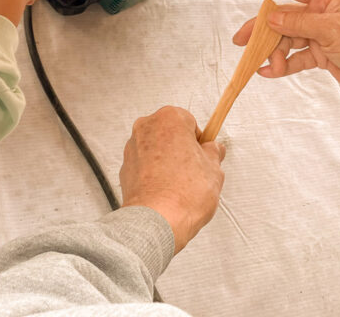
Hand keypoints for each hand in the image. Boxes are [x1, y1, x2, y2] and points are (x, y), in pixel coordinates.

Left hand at [120, 107, 224, 253]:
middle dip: (182, 149)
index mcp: (169, 118)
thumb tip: (214, 149)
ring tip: (181, 185)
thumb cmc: (184, 193)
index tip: (204, 154)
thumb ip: (214, 153)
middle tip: (195, 170)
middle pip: (170, 133)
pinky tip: (166, 191)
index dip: (199, 141)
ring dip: (167, 161)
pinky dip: (154, 174)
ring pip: (156, 149)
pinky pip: (145, 166)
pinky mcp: (124, 168)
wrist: (157, 221)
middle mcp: (146, 127)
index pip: (190, 122)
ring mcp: (132, 147)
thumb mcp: (214, 169)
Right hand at [235, 0, 339, 123]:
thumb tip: (271, 17)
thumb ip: (299, 23)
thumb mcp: (331, 31)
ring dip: (275, 53)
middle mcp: (322, 13)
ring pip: (287, 39)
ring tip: (269, 67)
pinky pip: (295, 57)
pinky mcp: (322, 54)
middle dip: (262, 30)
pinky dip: (283, 65)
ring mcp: (321, 34)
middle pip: (283, 17)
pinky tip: (270, 72)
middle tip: (241, 41)